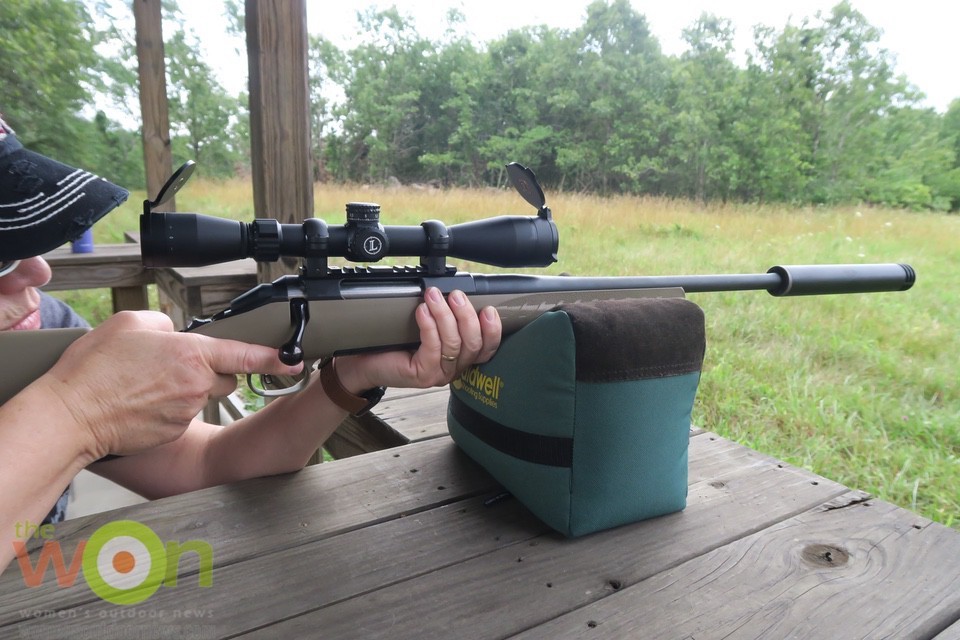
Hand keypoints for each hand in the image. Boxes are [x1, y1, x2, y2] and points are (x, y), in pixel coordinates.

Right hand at [36, 310, 301, 456]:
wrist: (70, 415)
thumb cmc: (94, 368)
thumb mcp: (129, 324)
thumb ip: (163, 325)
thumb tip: (174, 335)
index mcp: (191, 354)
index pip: (245, 355)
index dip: (274, 358)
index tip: (295, 361)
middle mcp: (196, 385)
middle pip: (223, 377)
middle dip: (207, 371)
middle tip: (169, 367)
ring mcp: (186, 412)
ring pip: (202, 396)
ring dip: (186, 390)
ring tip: (146, 386)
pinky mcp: (174, 431)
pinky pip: (182, 415)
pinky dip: (168, 409)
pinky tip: (140, 404)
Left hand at [336, 288, 500, 391]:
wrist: (366, 362)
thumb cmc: (396, 342)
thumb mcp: (428, 327)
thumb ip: (446, 317)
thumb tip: (455, 291)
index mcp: (461, 358)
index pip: (487, 348)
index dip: (493, 330)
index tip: (489, 309)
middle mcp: (454, 369)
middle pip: (473, 344)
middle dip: (467, 316)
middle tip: (455, 295)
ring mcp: (439, 375)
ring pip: (454, 345)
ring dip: (445, 316)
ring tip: (433, 297)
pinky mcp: (422, 375)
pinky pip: (433, 348)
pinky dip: (429, 326)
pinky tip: (422, 311)